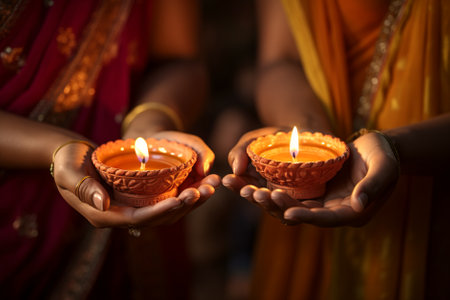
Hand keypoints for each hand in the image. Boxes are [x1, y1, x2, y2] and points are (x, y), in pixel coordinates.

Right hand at [53, 136, 219, 227]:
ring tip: (212, 185)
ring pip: (166, 211)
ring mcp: (131, 208)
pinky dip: (183, 193)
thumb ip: (82, 187)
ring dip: (190, 200)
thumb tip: (102, 203)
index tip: (181, 199)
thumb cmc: (66, 162)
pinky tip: (200, 182)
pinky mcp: (138, 198)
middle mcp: (120, 216)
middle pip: (158, 218)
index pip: (138, 218)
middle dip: (184, 205)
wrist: (69, 155)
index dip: (160, 211)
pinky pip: (164, 200)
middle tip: (206, 190)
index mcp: (104, 215)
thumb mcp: (68, 172)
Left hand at [223, 130, 399, 226]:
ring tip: (242, 188)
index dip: (307, 216)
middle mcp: (331, 210)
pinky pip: (286, 191)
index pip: (325, 219)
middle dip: (275, 206)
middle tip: (254, 194)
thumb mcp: (385, 168)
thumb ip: (374, 187)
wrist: (377, 149)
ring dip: (265, 197)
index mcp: (350, 212)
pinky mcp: (309, 188)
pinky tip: (249, 179)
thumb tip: (358, 204)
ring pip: (287, 203)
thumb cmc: (385, 157)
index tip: (288, 212)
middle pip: (300, 213)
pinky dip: (268, 186)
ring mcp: (319, 200)